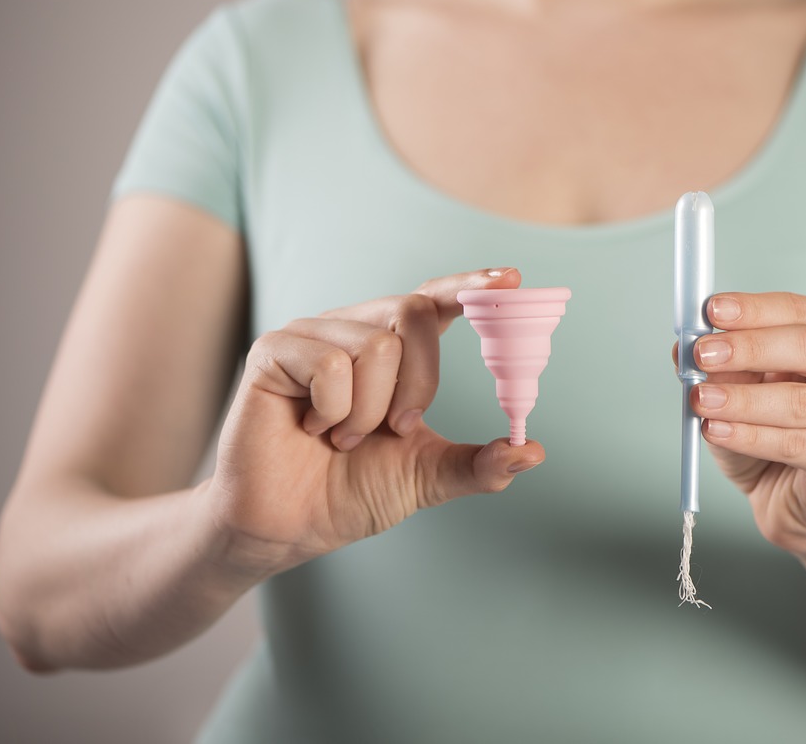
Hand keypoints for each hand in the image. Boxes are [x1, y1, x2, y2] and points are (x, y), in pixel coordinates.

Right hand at [208, 268, 542, 573]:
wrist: (286, 527)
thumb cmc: (349, 491)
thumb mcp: (426, 476)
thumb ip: (479, 464)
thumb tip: (532, 450)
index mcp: (392, 348)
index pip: (434, 300)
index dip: (470, 285)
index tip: (512, 278)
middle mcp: (353, 328)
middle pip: (414, 312)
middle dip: (420, 383)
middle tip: (397, 429)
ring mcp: (311, 334)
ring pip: (376, 346)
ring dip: (369, 412)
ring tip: (342, 438)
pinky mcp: (273, 351)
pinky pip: (330, 363)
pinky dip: (333, 411)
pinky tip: (311, 429)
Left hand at [685, 292, 805, 553]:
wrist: (793, 495)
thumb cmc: (774, 427)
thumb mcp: (741, 385)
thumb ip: (722, 361)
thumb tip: (686, 345)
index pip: (802, 310)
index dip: (754, 309)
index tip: (711, 310)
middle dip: (750, 348)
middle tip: (703, 354)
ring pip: (801, 402)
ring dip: (743, 399)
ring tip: (701, 399)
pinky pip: (795, 445)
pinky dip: (750, 436)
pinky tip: (717, 430)